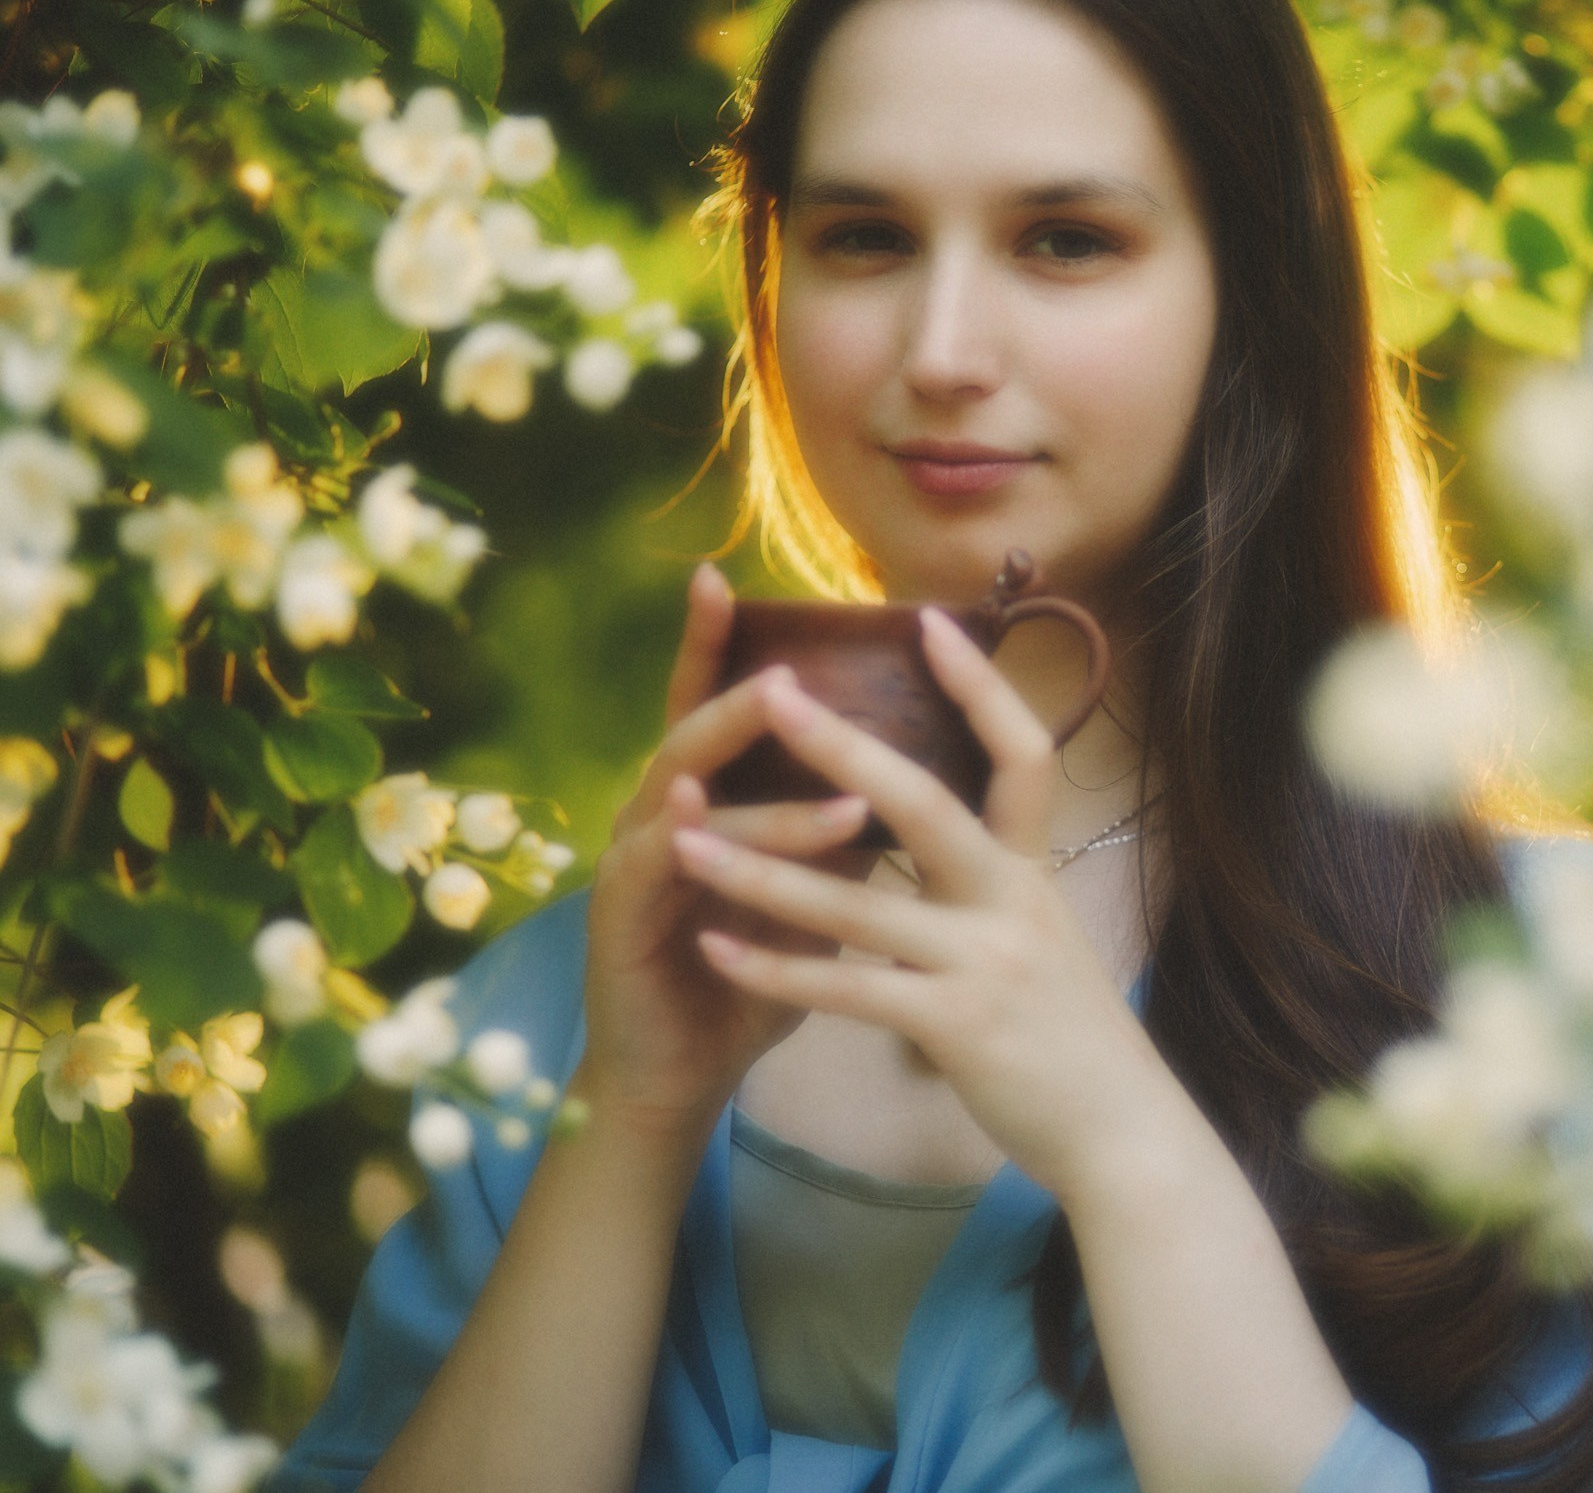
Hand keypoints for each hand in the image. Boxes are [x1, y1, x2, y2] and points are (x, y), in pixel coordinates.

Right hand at [576, 563, 882, 1143]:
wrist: (681, 1074)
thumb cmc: (746, 976)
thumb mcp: (811, 892)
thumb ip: (841, 829)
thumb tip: (916, 769)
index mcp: (707, 799)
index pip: (714, 706)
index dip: (717, 643)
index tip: (728, 577)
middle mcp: (661, 813)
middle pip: (691, 727)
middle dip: (736, 687)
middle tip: (792, 667)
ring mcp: (634, 859)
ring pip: (686, 792)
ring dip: (763, 788)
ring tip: (836, 782)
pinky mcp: (618, 913)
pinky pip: (663, 864)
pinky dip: (704, 844)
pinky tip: (719, 828)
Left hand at [667, 607, 1187, 1199]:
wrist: (1124, 1133)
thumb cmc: (1076, 1040)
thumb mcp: (1049, 942)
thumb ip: (999, 893)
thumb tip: (959, 846)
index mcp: (1033, 874)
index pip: (1021, 756)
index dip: (980, 688)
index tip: (930, 622)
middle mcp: (1013, 903)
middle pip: (925, 804)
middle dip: (843, 746)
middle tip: (773, 691)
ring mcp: (984, 963)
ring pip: (861, 903)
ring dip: (763, 867)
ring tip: (684, 836)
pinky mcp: (956, 1026)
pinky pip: (849, 988)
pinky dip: (776, 965)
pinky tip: (713, 945)